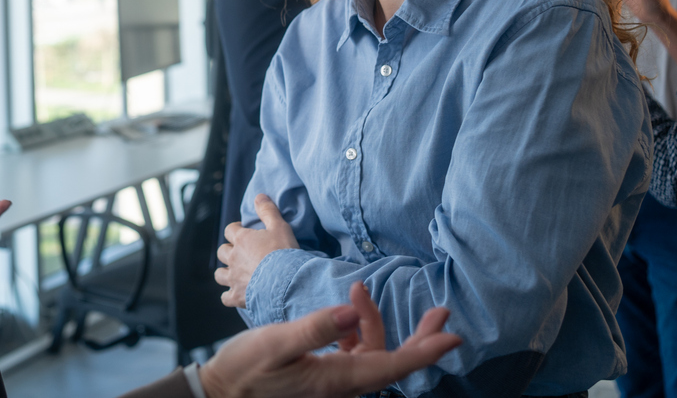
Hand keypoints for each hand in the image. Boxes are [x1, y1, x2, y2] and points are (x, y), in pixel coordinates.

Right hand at [198, 281, 461, 397]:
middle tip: (441, 312)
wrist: (223, 393)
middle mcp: (344, 386)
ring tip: (358, 290)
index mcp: (338, 381)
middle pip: (394, 363)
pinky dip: (357, 329)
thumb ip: (316, 329)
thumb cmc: (246, 372)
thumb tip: (352, 312)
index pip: (393, 366)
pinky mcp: (326, 376)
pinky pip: (355, 353)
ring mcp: (337, 382)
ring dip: (373, 320)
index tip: (453, 338)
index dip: (426, 352)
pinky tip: (347, 310)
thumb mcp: (276, 344)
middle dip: (421, 338)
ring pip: (373, 352)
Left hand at [215, 194, 299, 307]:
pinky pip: (225, 297)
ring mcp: (234, 278)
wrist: (286, 282)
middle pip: (222, 251)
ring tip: (234, 273)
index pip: (230, 230)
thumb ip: (268, 210)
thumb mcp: (280, 226)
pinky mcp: (237, 296)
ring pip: (219, 274)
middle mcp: (234, 258)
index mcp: (242, 240)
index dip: (235, 229)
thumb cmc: (284, 253)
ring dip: (225, 272)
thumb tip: (259, 196)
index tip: (242, 231)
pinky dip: (229, 295)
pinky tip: (236, 294)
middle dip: (228, 250)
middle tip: (240, 252)